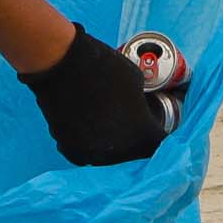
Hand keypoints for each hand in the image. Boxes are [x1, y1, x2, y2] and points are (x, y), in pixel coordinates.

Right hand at [18, 24, 167, 167]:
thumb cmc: (103, 67)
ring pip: (108, 157)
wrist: (61, 65)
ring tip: (106, 124)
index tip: (156, 127)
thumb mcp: (137, 80)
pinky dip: (88, 144)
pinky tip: (87, 128)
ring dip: (111, 145)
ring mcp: (92, 154)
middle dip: (135, 142)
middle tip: (130, 124)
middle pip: (133, 155)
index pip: (161, 146)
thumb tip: (139, 108)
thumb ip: (141, 102)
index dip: (159, 135)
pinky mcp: (69, 150)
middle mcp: (118, 153)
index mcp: (142, 136)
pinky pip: (85, 153)